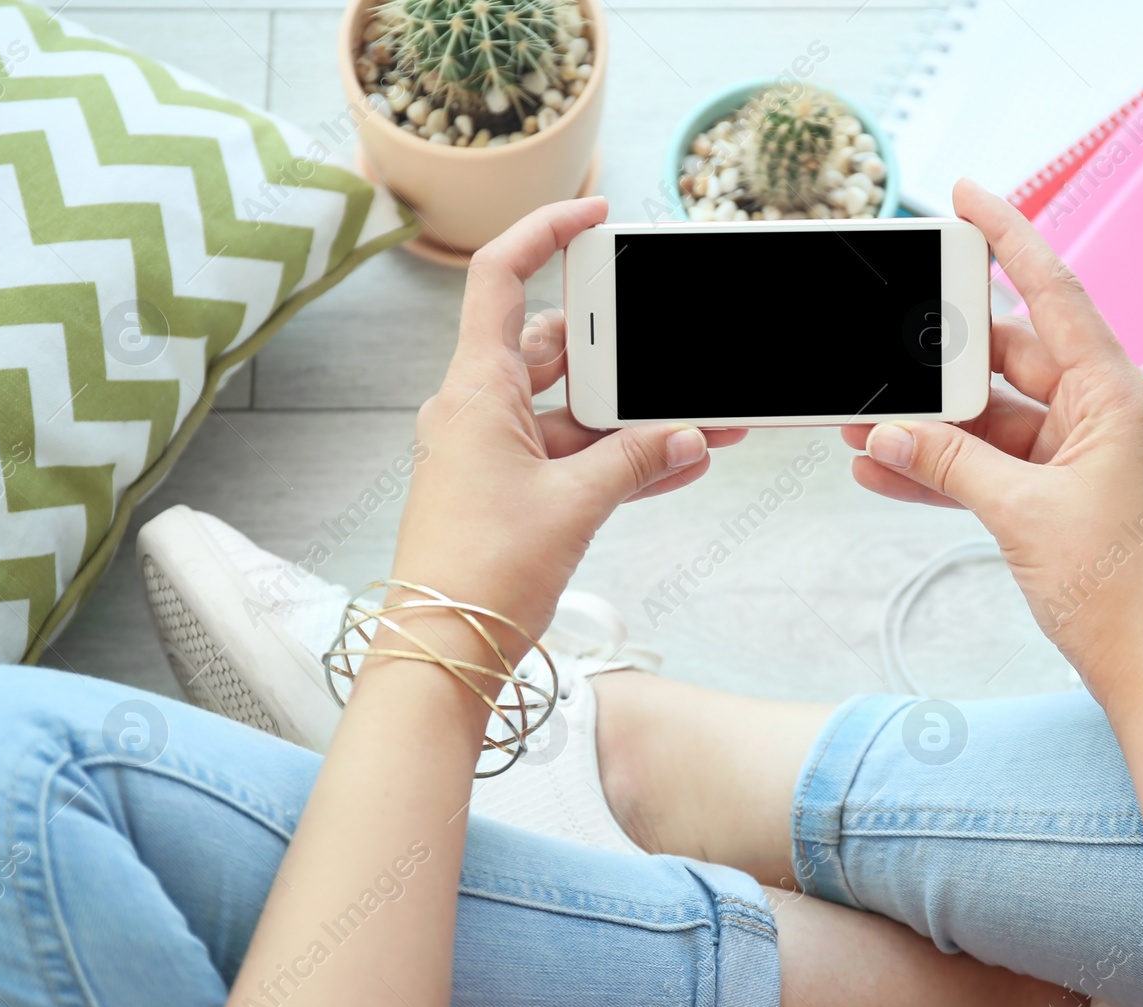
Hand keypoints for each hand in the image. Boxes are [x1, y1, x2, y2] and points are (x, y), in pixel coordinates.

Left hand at [389, 197, 745, 648]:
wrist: (441, 653)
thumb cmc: (479, 573)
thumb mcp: (574, 504)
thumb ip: (637, 459)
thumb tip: (690, 435)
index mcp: (473, 390)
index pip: (501, 279)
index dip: (545, 234)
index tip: (596, 217)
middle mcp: (476, 412)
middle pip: (552, 349)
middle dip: (620, 352)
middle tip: (672, 346)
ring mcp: (491, 455)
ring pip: (571, 412)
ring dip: (631, 418)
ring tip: (700, 417)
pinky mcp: (508, 495)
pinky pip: (572, 460)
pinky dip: (619, 460)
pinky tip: (681, 462)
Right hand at [846, 180, 1142, 694]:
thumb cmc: (1121, 590)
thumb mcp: (1022, 515)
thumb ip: (951, 465)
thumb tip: (890, 432)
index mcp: (1113, 396)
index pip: (1053, 293)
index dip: (1008, 238)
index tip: (966, 196)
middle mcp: (1098, 414)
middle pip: (1006, 358)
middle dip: (938, 362)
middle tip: (879, 354)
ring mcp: (1076, 455)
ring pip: (990, 417)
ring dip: (931, 426)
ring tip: (863, 426)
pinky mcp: (1056, 494)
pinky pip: (990, 464)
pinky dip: (944, 469)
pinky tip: (885, 473)